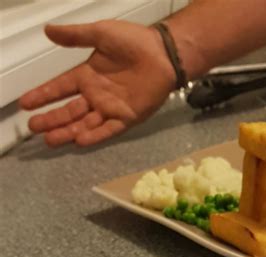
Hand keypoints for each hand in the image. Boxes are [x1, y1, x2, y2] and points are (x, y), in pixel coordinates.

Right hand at [19, 20, 175, 146]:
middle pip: (68, 111)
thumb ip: (75, 36)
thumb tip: (48, 30)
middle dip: (50, 119)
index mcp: (87, 75)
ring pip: (83, 123)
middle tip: (33, 127)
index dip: (43, 95)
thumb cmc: (134, 41)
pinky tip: (78, 141)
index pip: (60, 88)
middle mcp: (95, 95)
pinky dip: (93, 136)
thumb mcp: (100, 34)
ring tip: (49, 139)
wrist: (163, 54)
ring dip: (66, 132)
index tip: (26, 103)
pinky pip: (107, 130)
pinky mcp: (126, 118)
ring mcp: (110, 108)